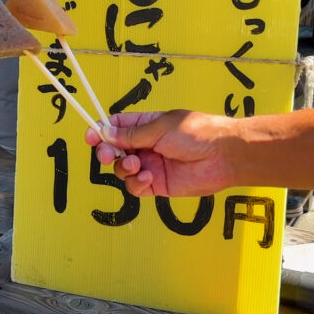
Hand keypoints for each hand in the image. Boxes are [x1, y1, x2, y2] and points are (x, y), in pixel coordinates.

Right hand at [85, 110, 237, 197]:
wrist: (222, 156)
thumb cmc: (196, 133)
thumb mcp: (160, 128)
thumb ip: (132, 134)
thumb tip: (105, 132)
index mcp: (145, 125)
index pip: (116, 127)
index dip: (101, 131)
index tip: (90, 136)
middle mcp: (145, 145)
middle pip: (114, 150)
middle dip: (106, 152)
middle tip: (106, 154)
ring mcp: (150, 165)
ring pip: (121, 170)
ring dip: (123, 167)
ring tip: (136, 164)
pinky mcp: (157, 185)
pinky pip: (135, 187)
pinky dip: (136, 183)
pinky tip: (147, 177)